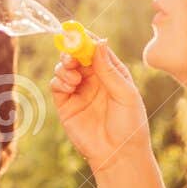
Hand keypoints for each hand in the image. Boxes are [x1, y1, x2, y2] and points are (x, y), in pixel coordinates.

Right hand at [49, 40, 150, 169]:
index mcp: (112, 73)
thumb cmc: (130, 124)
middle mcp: (94, 80)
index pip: (96, 49)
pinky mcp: (66, 105)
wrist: (118, 155)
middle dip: (71, 51)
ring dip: (64, 66)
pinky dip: (59, 81)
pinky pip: (56, 86)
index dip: (86, 39)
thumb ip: (109, 69)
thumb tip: (99, 42)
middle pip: (76, 56)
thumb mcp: (125, 93)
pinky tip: (69, 86)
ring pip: (64, 68)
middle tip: (71, 54)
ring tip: (74, 78)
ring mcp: (78, 92)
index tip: (77, 32)